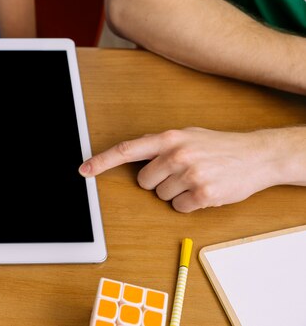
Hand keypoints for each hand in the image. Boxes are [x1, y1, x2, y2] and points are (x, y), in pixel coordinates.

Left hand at [78, 127, 298, 212]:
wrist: (257, 156)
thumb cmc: (219, 146)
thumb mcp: (188, 135)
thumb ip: (160, 143)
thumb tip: (134, 150)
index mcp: (169, 138)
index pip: (126, 150)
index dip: (102, 161)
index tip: (84, 170)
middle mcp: (177, 155)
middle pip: (144, 182)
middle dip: (157, 181)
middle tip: (179, 173)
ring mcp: (190, 175)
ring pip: (161, 196)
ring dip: (175, 192)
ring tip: (195, 179)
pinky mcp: (203, 195)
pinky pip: (179, 207)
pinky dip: (188, 203)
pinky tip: (203, 191)